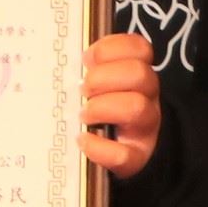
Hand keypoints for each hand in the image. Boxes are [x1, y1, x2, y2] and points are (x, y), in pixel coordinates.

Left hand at [84, 30, 162, 180]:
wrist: (113, 151)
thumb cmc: (96, 108)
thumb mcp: (94, 84)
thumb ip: (85, 70)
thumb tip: (61, 61)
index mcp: (136, 74)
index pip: (140, 49)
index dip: (111, 49)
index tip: (86, 59)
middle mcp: (146, 97)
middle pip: (140, 74)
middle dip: (103, 78)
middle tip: (82, 89)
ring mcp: (145, 128)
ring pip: (137, 107)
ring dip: (103, 108)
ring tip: (83, 115)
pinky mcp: (136, 158)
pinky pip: (125, 155)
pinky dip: (99, 147)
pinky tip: (83, 140)